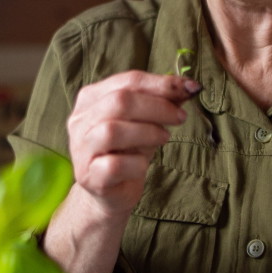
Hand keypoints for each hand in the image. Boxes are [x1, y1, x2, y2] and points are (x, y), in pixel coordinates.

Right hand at [67, 71, 199, 218]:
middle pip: (119, 101)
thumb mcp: (146, 121)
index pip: (128, 80)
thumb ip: (163, 101)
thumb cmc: (128, 150)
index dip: (162, 83)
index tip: (191, 88)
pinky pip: (114, 165)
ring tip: (164, 138)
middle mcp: (80, 120)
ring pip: (112, 131)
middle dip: (157, 106)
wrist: (111, 191)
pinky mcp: (88, 176)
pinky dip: (137, 163)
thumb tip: (188, 86)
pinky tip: (143, 165)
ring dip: (148, 132)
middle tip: (180, 117)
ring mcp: (81, 149)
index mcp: (91, 98)